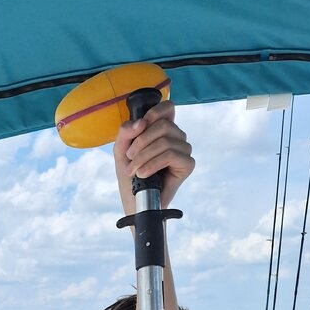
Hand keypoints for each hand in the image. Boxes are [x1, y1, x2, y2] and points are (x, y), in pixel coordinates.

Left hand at [113, 100, 193, 214]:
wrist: (135, 201)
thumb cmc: (130, 175)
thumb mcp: (121, 149)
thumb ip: (126, 132)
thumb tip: (141, 123)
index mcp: (164, 129)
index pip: (168, 108)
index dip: (153, 113)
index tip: (138, 129)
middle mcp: (177, 137)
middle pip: (163, 125)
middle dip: (140, 142)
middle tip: (129, 159)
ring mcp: (184, 150)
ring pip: (165, 141)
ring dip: (144, 156)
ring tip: (134, 170)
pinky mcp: (187, 164)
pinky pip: (170, 155)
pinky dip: (153, 164)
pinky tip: (143, 174)